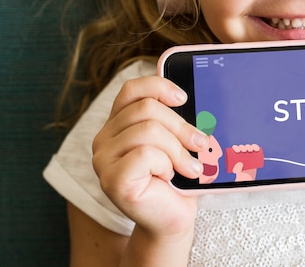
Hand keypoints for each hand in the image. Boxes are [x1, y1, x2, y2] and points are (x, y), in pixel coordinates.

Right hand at [92, 76, 208, 238]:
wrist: (172, 218)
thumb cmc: (177, 179)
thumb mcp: (176, 141)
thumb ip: (174, 119)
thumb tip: (190, 98)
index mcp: (118, 124)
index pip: (132, 90)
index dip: (159, 86)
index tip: (184, 98)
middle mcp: (104, 139)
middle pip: (146, 108)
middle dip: (181, 126)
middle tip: (201, 144)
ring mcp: (103, 160)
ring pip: (148, 130)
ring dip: (177, 150)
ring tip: (189, 167)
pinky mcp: (111, 180)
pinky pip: (145, 155)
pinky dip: (166, 165)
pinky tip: (168, 178)